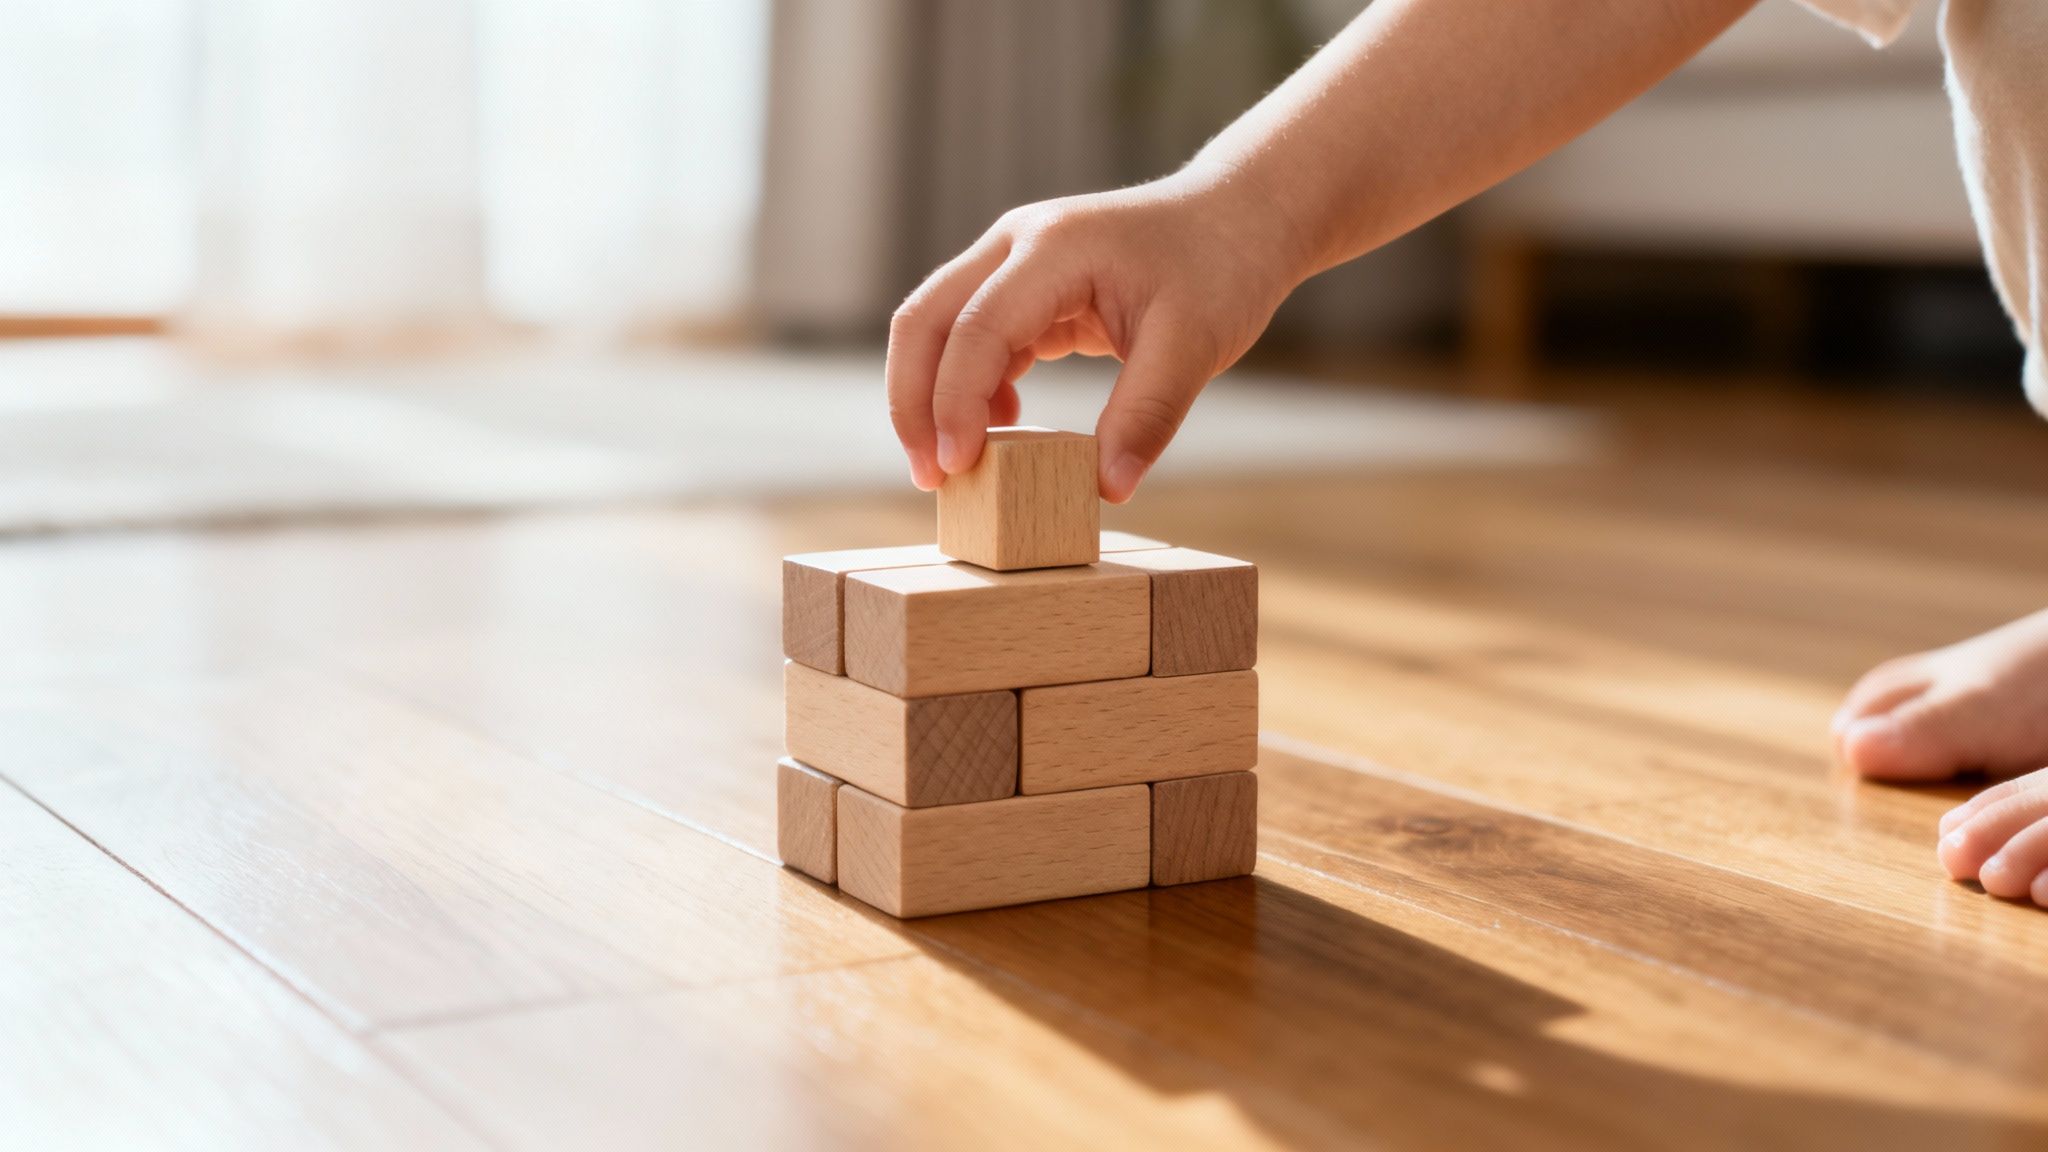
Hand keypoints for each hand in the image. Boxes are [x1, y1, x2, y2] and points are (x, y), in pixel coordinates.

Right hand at [885, 170, 1303, 502]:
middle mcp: (1014, 245)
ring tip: (954, 468)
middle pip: (925, 320)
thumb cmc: (1220, 268)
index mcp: (1053, 248)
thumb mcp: (1195, 345)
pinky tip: (1001, 427)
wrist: (1237, 218)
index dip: (956, 402)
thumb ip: (1147, 415)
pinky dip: (971, 388)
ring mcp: (1013, 263)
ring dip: (932, 398)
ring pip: (937, 330)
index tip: (955, 467)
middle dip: (914, 402)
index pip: (976, 328)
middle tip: (930, 477)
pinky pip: (973, 339)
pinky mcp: (1023, 289)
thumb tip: (1107, 489)